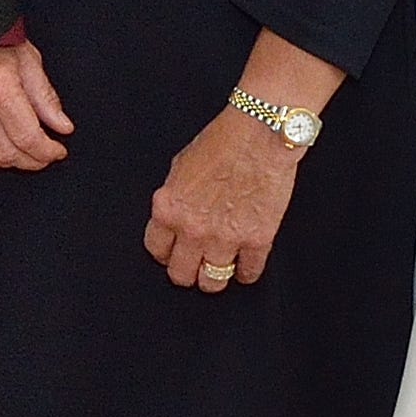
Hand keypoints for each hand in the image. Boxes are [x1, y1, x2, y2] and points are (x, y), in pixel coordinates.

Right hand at [0, 36, 72, 171]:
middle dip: (33, 161)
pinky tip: (5, 148)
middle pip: (9, 153)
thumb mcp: (30, 61)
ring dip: (12, 163)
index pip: (27, 137)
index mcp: (1, 89)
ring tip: (28, 155)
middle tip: (48, 155)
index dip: (47, 151)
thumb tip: (63, 127)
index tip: (59, 150)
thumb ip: (47, 98)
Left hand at [145, 109, 299, 292]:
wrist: (259, 134)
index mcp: (168, 209)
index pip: (156, 249)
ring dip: (214, 278)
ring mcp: (225, 239)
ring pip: (211, 282)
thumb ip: (176, 197)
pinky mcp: (257, 240)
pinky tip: (245, 266)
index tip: (173, 252)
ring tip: (219, 270)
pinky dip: (246, 273)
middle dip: (186, 272)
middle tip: (194, 266)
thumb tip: (176, 214)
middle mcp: (192, 229)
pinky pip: (248, 273)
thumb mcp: (180, 167)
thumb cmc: (223, 141)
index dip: (165, 253)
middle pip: (180, 274)